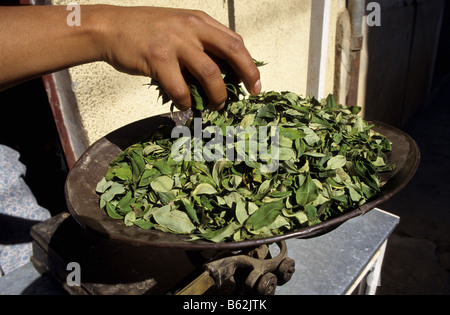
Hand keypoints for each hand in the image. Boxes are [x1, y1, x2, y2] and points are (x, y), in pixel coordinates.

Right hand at [97, 6, 261, 110]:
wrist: (111, 27)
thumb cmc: (145, 30)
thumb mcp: (179, 27)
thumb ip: (200, 43)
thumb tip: (222, 72)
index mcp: (199, 20)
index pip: (235, 41)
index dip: (249, 64)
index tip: (254, 83)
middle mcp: (192, 28)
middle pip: (232, 51)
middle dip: (248, 75)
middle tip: (250, 94)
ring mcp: (175, 42)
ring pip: (210, 74)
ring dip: (217, 95)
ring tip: (215, 106)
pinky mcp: (158, 59)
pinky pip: (181, 89)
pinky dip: (186, 102)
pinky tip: (184, 106)